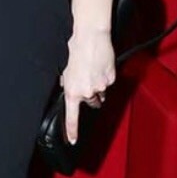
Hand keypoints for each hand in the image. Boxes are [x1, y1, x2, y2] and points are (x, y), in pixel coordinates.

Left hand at [59, 28, 115, 143]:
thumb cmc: (75, 50)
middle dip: (90, 94)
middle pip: (91, 101)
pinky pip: (108, 81)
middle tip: (86, 78)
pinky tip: (100, 65)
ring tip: (92, 68)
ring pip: (101, 91)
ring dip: (97, 84)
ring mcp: (100, 86)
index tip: (73, 140)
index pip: (72, 116)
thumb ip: (68, 83)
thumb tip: (69, 87)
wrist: (90, 38)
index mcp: (72, 91)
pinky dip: (105, 76)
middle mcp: (87, 92)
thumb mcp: (65, 70)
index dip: (72, 130)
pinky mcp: (111, 78)